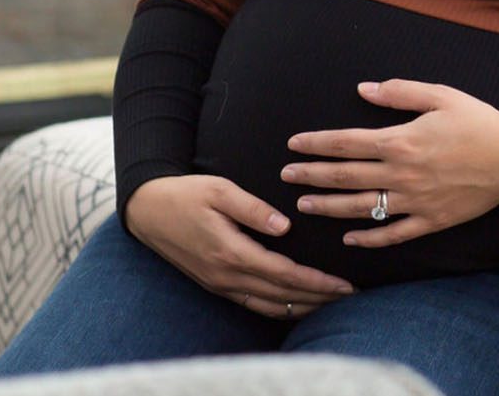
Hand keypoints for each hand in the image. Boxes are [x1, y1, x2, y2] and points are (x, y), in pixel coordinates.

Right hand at [123, 173, 355, 318]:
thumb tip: (286, 227)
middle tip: (351, 297)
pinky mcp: (214, 285)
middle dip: (318, 298)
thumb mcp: (220, 190)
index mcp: (231, 251)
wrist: (147, 210)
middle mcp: (226, 275)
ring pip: (267, 305)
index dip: (316, 282)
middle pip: (281, 295)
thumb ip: (253, 209)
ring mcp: (219, 284)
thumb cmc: (187, 193)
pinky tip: (296, 306)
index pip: (284, 274)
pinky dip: (278, 309)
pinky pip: (252, 304)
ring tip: (332, 304)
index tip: (344, 284)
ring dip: (301, 307)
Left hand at [282, 79, 498, 247]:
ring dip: (328, 206)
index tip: (293, 144)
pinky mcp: (430, 220)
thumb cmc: (479, 122)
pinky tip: (349, 238)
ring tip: (303, 205)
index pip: (346, 143)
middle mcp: (401, 173)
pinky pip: (392, 233)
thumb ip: (399, 93)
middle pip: (345, 176)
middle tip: (285, 175)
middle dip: (311, 175)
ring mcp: (414, 201)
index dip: (316, 144)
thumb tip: (362, 89)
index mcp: (401, 141)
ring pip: (360, 207)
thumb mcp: (440, 95)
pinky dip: (368, 238)